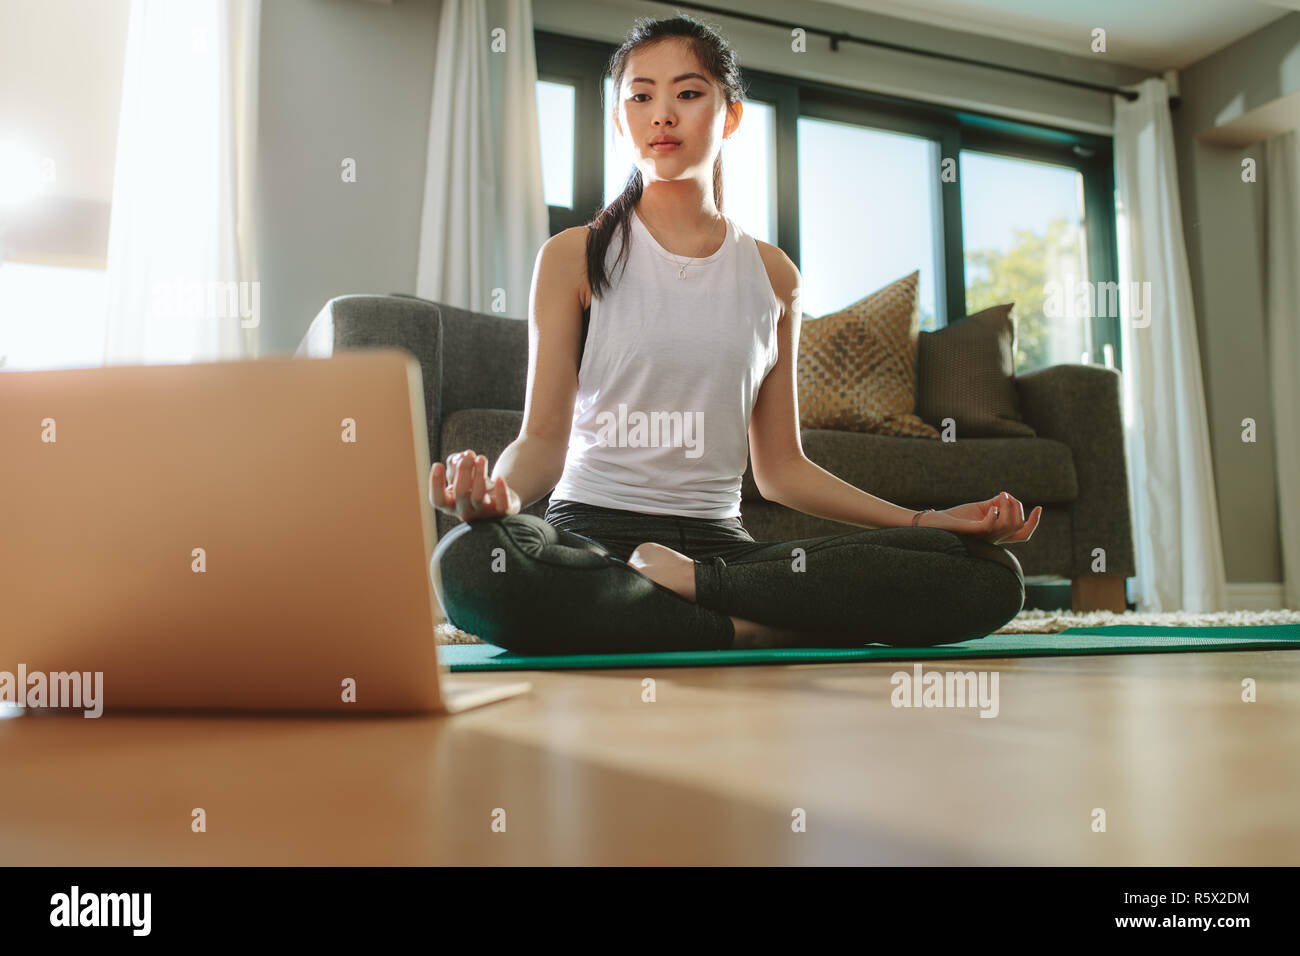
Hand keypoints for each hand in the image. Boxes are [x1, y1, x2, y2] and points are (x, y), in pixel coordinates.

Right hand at [430, 449, 518, 521]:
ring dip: (479, 474)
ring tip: (481, 458)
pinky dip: (501, 492)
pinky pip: (502, 505)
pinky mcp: (503, 511)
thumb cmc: (474, 484)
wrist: (499, 499)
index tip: (438, 464)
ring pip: (478, 497)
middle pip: (460, 493)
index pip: (438, 500)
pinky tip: (499, 478)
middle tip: (469, 455)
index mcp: (451, 505)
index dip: (435, 484)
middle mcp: (465, 511)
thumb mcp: (462, 473)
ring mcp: (484, 513)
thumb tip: (461, 457)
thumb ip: (456, 463)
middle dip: (463, 470)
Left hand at [926, 491, 1041, 544]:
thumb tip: (1007, 496)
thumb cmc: (957, 517)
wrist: (936, 523)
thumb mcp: (982, 508)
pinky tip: (990, 506)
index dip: (1034, 522)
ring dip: (1009, 506)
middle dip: (1018, 507)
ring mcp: (984, 536)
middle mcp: (993, 538)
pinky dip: (995, 513)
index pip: (1023, 534)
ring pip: (1009, 525)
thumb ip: (997, 504)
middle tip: (1006, 496)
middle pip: (1019, 526)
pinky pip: (990, 526)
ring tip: (999, 496)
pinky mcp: (973, 531)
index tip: (1039, 507)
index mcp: (998, 534)